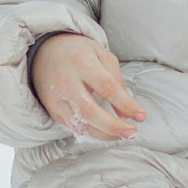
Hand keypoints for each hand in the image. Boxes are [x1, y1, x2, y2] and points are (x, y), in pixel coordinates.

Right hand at [31, 33, 145, 140]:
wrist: (45, 52)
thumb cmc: (79, 53)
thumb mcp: (102, 56)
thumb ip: (117, 82)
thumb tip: (127, 113)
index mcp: (82, 63)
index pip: (107, 87)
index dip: (126, 104)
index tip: (141, 116)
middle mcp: (66, 81)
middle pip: (89, 111)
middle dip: (113, 126)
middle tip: (132, 133)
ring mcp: (56, 98)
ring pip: (80, 124)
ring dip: (104, 135)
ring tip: (122, 135)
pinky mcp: (52, 110)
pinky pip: (73, 128)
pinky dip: (92, 133)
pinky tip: (105, 132)